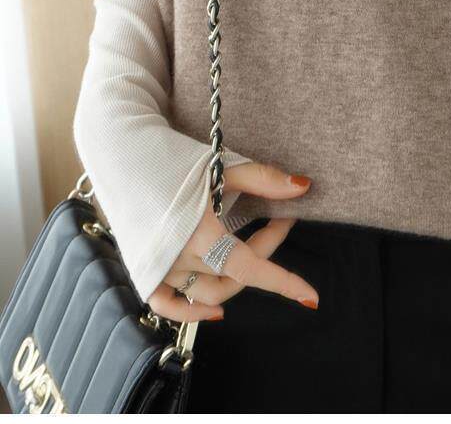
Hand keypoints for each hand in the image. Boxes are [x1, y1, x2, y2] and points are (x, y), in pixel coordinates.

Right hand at [146, 161, 318, 323]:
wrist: (121, 153)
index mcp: (198, 234)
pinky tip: (215, 311)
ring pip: (209, 292)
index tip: (312, 297)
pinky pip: (168, 307)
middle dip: (265, 249)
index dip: (284, 282)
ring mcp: (159, 269)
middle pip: (235, 274)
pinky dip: (192, 313)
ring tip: (253, 245)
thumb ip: (264, 180)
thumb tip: (304, 188)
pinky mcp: (143, 271)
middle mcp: (177, 258)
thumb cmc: (172, 157)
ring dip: (238, 276)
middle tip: (278, 218)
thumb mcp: (221, 165)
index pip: (251, 268)